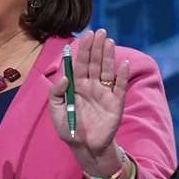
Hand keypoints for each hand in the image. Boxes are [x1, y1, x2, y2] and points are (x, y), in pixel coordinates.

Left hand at [47, 29, 129, 173]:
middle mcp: (92, 86)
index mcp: (77, 85)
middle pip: (95, 63)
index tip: (86, 35)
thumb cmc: (68, 128)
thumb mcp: (56, 110)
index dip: (84, 50)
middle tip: (100, 31)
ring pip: (107, 70)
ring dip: (108, 56)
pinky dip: (122, 75)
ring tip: (109, 41)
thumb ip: (56, 93)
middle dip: (97, 47)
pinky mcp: (116, 103)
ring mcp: (105, 93)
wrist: (84, 147)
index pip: (81, 63)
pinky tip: (123, 63)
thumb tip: (65, 78)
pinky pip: (120, 87)